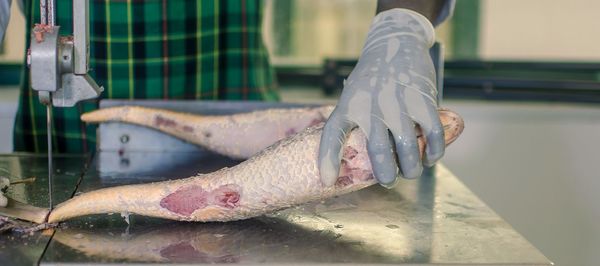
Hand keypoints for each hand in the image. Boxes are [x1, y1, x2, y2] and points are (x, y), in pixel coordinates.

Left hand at [318, 8, 443, 187]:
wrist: (395, 43)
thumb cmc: (371, 79)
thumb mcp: (352, 95)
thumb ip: (352, 123)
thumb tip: (348, 160)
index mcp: (349, 105)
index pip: (333, 134)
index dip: (328, 160)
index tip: (327, 180)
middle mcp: (371, 105)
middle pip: (378, 152)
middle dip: (385, 175)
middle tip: (388, 181)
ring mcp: (398, 103)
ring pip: (408, 148)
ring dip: (412, 168)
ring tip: (411, 172)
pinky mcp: (422, 100)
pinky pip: (432, 134)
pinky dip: (433, 152)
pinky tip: (430, 158)